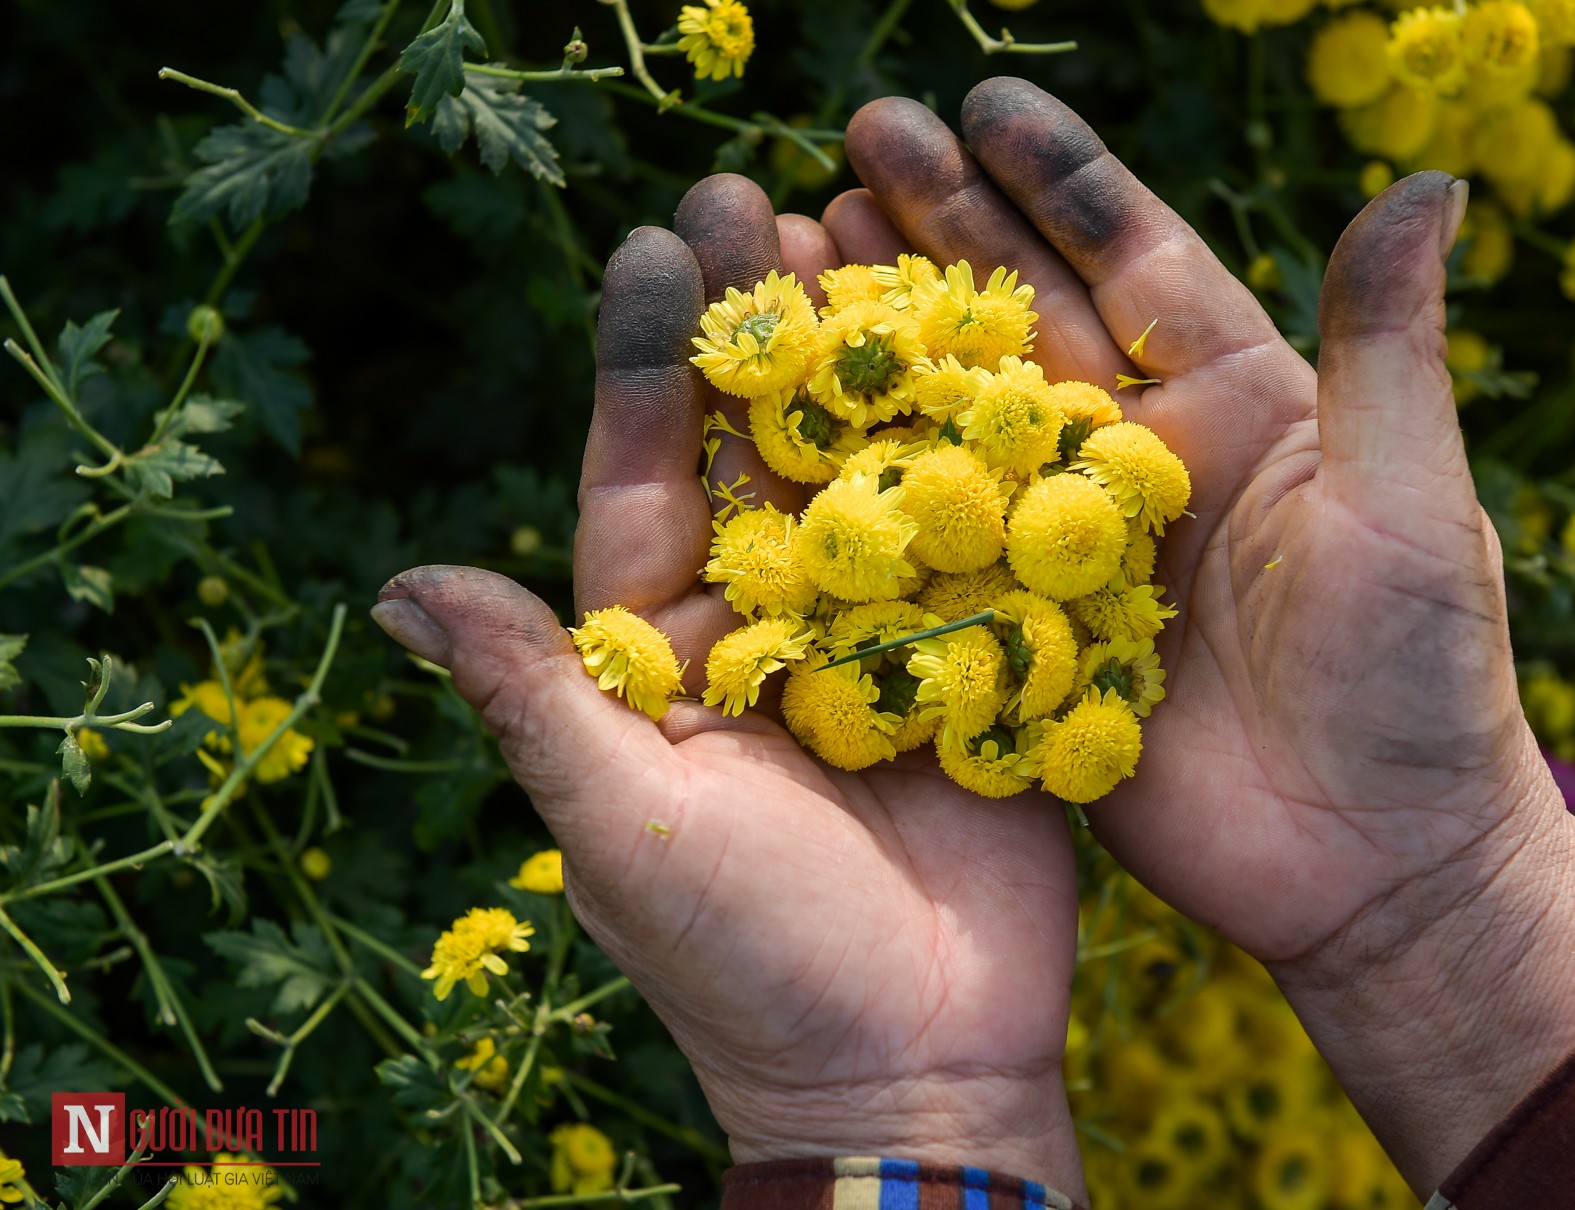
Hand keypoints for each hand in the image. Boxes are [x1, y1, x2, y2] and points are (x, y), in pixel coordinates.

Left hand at [370, 178, 1083, 1194]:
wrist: (917, 1065)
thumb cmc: (750, 966)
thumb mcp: (622, 825)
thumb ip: (535, 696)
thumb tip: (401, 583)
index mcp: (667, 658)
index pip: (649, 482)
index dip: (651, 366)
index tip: (657, 248)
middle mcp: (770, 630)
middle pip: (761, 454)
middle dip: (757, 329)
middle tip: (759, 197)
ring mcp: (883, 642)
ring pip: (869, 476)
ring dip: (869, 362)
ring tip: (869, 236)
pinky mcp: (985, 666)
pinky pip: (981, 543)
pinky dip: (986, 451)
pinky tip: (996, 346)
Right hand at [836, 79, 1574, 1188]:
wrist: (1380, 866)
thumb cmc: (1420, 679)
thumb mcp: (1407, 500)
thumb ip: (1386, 345)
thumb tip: (1429, 182)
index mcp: (1237, 400)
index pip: (1136, 256)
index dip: (1059, 179)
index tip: (978, 106)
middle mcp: (1146, 457)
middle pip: (1028, 316)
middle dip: (945, 228)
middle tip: (850, 148)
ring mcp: (1078, 547)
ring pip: (966, 419)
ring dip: (890, 339)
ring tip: (799, 256)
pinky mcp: (1033, 637)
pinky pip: (942, 550)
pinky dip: (872, 491)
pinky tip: (794, 433)